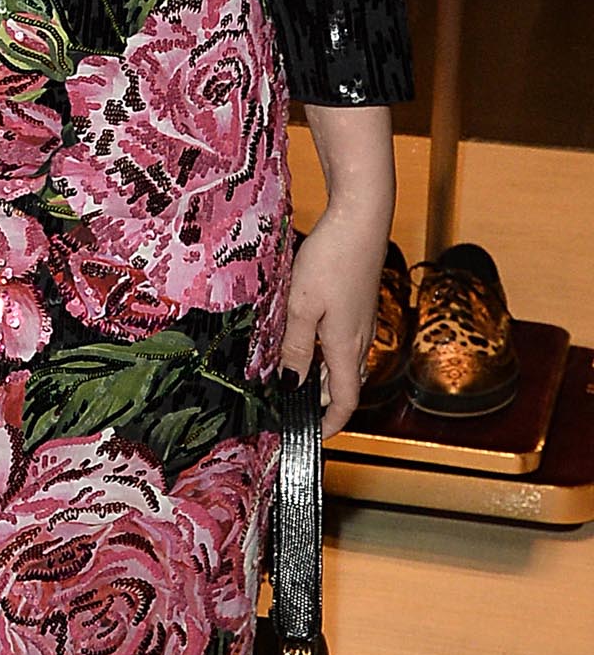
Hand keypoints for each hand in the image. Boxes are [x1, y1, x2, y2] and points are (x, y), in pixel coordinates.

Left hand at [280, 204, 386, 436]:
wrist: (362, 218)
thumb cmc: (332, 259)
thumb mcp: (302, 306)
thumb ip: (296, 347)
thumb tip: (290, 383)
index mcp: (347, 346)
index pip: (345, 401)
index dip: (331, 424)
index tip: (315, 436)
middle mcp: (361, 339)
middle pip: (345, 385)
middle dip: (322, 403)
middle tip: (295, 410)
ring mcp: (363, 321)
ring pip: (345, 363)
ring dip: (322, 377)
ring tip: (294, 379)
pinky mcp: (360, 304)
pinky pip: (345, 342)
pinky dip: (327, 354)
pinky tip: (306, 340)